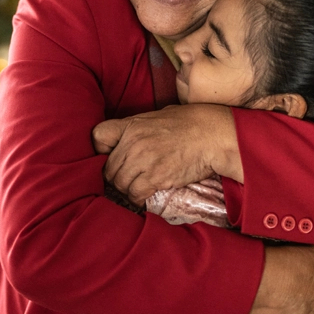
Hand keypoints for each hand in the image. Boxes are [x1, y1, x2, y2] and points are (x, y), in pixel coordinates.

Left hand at [93, 104, 240, 205]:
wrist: (214, 135)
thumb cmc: (191, 123)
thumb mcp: (159, 115)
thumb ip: (140, 128)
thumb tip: (130, 139)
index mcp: (132, 124)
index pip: (98, 136)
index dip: (100, 150)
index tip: (109, 157)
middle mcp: (133, 143)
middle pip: (108, 168)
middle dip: (116, 176)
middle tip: (127, 180)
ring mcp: (144, 160)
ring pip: (120, 184)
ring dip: (127, 189)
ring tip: (137, 188)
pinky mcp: (156, 177)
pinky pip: (135, 194)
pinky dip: (138, 198)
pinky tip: (145, 195)